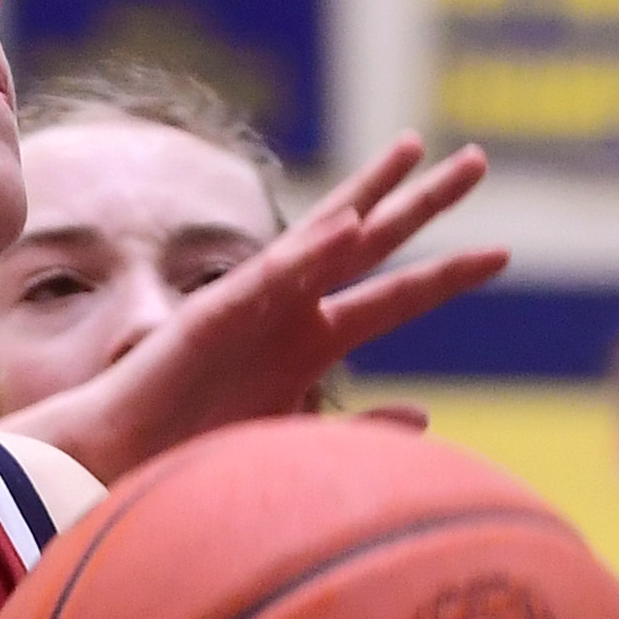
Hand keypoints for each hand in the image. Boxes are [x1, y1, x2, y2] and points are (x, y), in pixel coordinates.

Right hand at [4, 132, 509, 481]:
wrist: (118, 467)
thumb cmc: (196, 457)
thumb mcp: (297, 441)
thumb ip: (361, 429)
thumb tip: (426, 415)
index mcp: (313, 341)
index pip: (394, 295)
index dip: (447, 273)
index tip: (500, 252)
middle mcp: (292, 311)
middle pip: (370, 241)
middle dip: (423, 200)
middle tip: (476, 159)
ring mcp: (254, 307)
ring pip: (323, 238)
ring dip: (371, 194)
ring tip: (416, 151)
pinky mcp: (214, 319)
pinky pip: (268, 279)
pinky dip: (309, 252)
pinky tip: (351, 225)